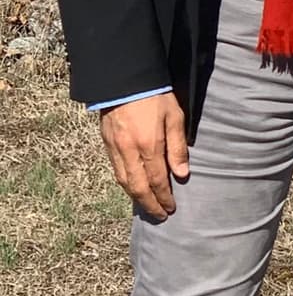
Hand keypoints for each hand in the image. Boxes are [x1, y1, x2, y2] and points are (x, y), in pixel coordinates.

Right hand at [99, 92, 189, 220]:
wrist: (124, 80)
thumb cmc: (155, 96)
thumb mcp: (174, 117)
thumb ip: (177, 146)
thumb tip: (182, 174)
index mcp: (149, 146)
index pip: (157, 181)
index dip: (164, 198)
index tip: (171, 209)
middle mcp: (129, 152)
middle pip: (138, 188)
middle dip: (149, 205)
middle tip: (160, 216)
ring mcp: (115, 149)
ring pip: (124, 182)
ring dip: (136, 197)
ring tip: (148, 206)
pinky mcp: (107, 144)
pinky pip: (116, 171)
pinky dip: (125, 184)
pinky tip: (133, 187)